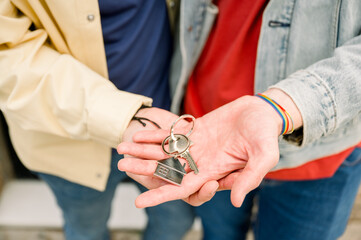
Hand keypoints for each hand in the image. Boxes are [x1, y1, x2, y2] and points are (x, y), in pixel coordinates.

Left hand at [118, 95, 284, 207]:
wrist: (263, 112)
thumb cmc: (266, 135)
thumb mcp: (263, 157)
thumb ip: (248, 178)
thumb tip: (235, 202)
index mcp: (213, 172)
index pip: (182, 188)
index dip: (161, 196)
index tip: (140, 202)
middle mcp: (201, 161)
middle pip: (166, 169)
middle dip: (143, 168)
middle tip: (121, 166)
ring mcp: (197, 145)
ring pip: (165, 150)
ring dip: (143, 150)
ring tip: (121, 148)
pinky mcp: (196, 130)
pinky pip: (172, 134)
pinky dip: (155, 134)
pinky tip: (138, 134)